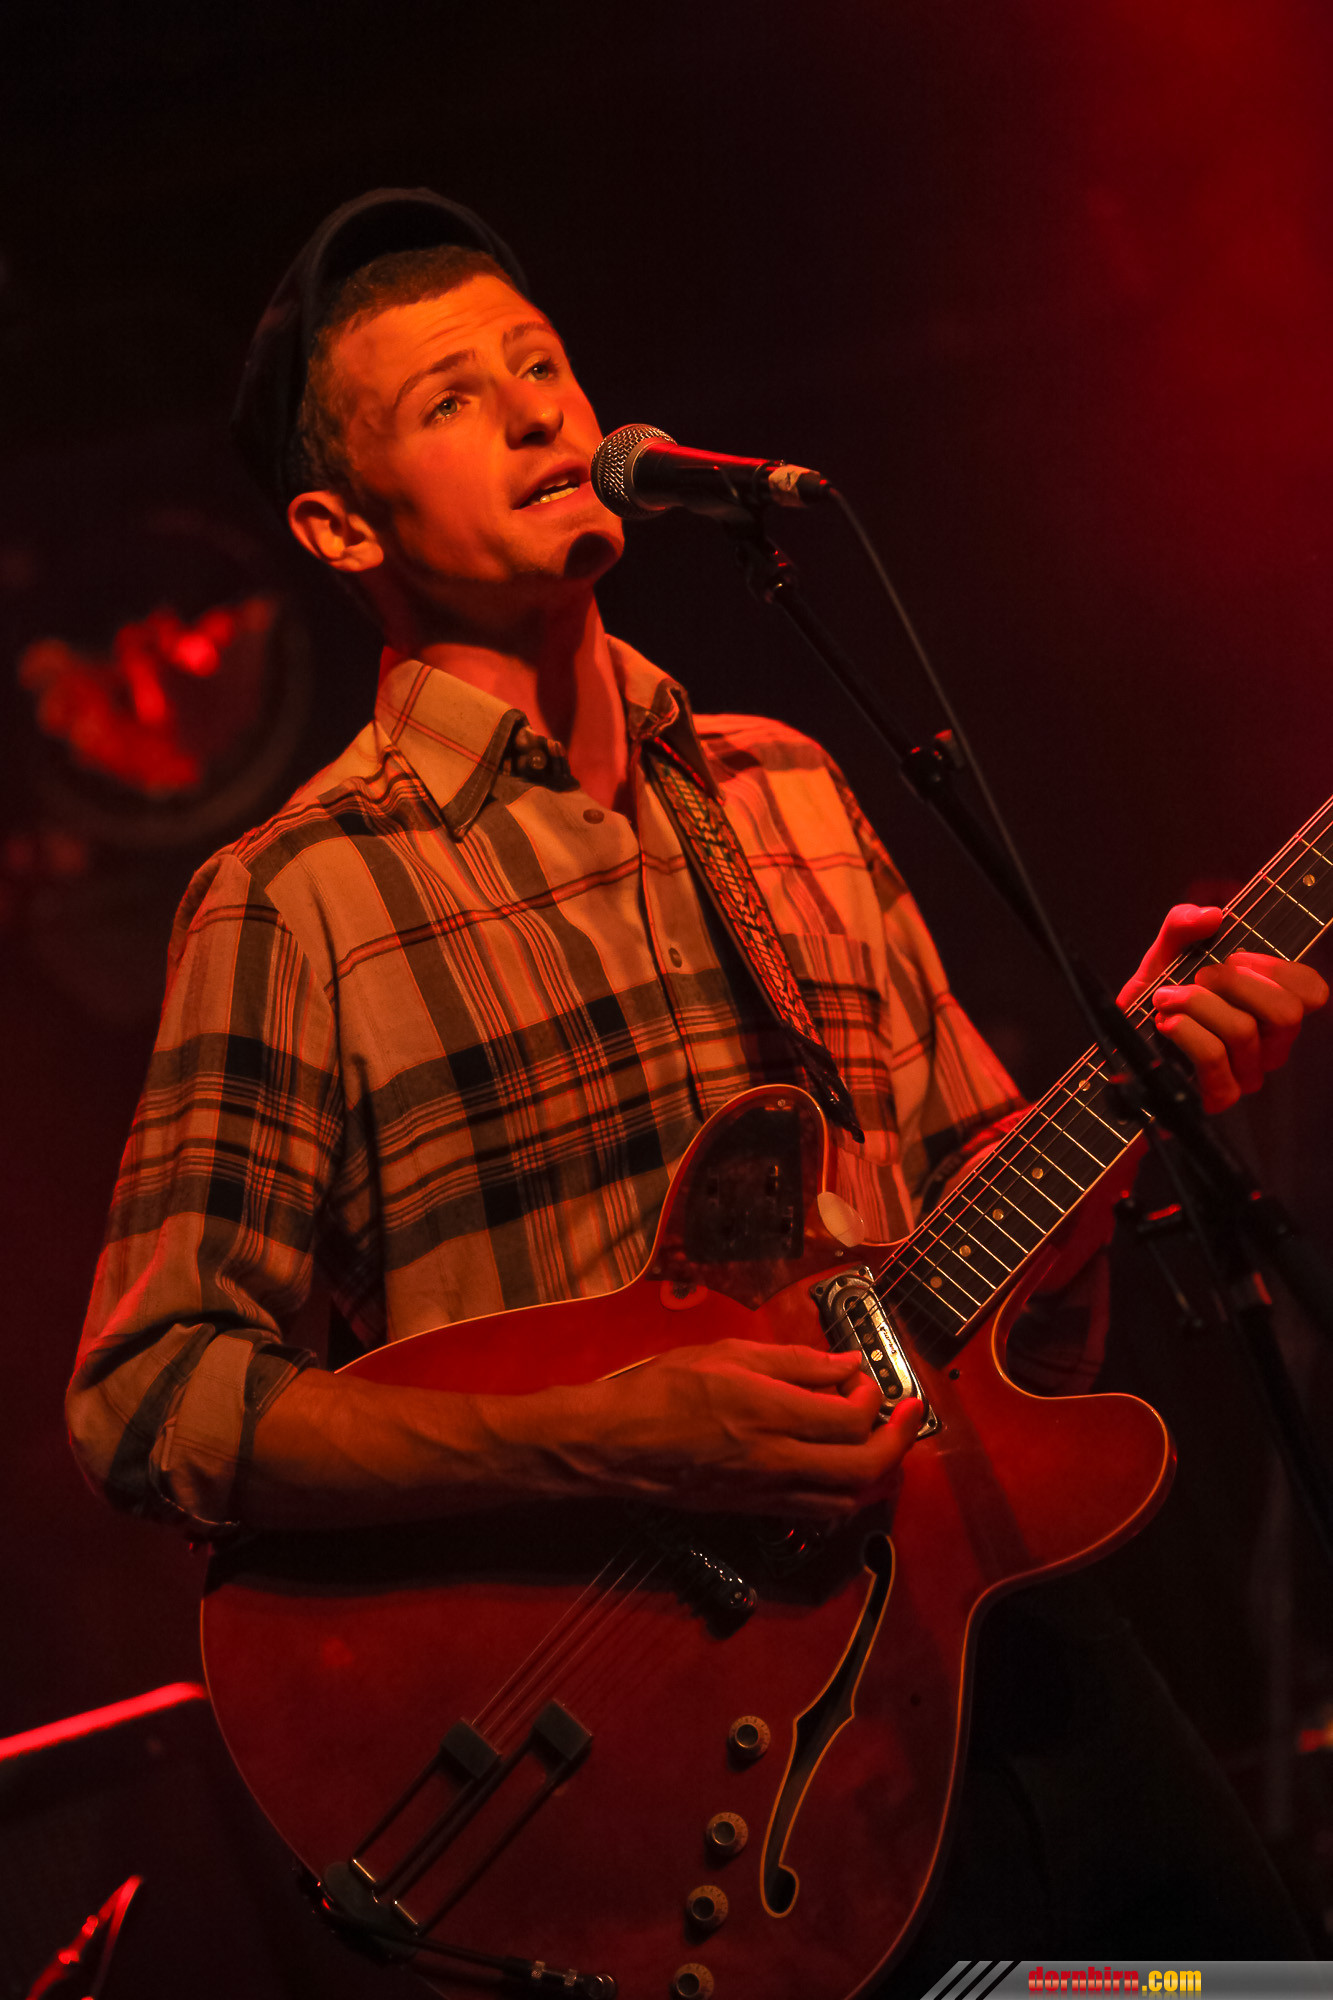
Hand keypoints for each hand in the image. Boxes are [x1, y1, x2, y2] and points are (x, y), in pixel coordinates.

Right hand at [563, 1339, 921, 1519]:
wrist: (613, 1445)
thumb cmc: (660, 1390)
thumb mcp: (727, 1354)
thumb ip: (793, 1362)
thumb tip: (846, 1365)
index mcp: (769, 1413)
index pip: (852, 1418)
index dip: (873, 1397)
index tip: (867, 1379)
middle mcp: (775, 1460)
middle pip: (864, 1468)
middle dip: (898, 1441)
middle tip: (908, 1414)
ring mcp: (766, 1492)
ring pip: (846, 1500)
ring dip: (876, 1472)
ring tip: (881, 1441)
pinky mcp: (754, 1510)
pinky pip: (816, 1513)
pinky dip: (843, 1493)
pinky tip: (840, 1469)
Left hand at [1119, 904, 1327, 1112]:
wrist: (1122, 1039)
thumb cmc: (1157, 996)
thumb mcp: (1166, 951)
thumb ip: (1184, 924)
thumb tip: (1212, 916)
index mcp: (1271, 1007)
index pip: (1312, 991)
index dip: (1278, 969)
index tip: (1236, 957)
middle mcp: (1269, 1044)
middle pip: (1286, 1013)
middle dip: (1235, 984)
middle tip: (1199, 977)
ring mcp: (1247, 1073)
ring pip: (1243, 1031)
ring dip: (1196, 1004)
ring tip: (1166, 999)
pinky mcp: (1220, 1095)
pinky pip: (1215, 1058)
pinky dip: (1186, 1032)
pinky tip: (1166, 1023)